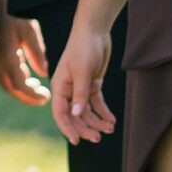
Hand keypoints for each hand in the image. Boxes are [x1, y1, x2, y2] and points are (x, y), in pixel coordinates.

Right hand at [0, 9, 50, 106]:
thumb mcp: (29, 32)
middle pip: (10, 88)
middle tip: (42, 98)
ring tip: (35, 86)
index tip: (46, 98)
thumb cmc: (12, 15)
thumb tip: (44, 73)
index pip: (19, 85)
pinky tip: (25, 73)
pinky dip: (13, 79)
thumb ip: (36, 54)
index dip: (32, 95)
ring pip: (5, 82)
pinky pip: (1, 74)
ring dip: (19, 88)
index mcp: (6, 58)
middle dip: (26, 96)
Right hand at [52, 18, 116, 143]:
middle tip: (99, 138)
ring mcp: (80, 88)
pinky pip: (96, 103)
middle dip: (86, 127)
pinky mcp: (92, 84)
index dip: (67, 128)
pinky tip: (111, 120)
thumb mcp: (83, 72)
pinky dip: (103, 111)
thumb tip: (77, 115)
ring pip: (86, 111)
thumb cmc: (84, 48)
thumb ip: (80, 94)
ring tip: (110, 128)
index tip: (77, 141)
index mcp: (59, 86)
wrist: (94, 30)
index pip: (60, 112)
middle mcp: (68, 90)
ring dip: (97, 121)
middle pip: (75, 115)